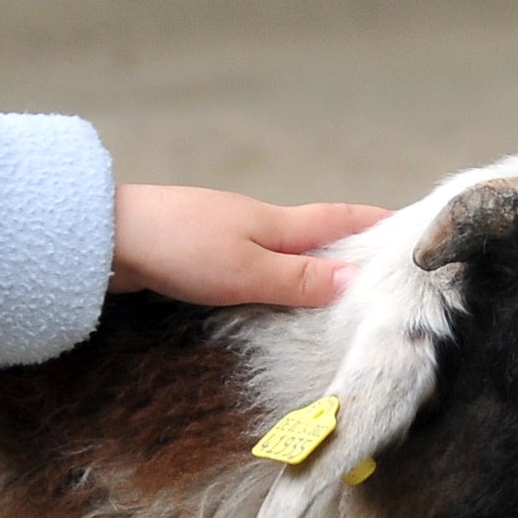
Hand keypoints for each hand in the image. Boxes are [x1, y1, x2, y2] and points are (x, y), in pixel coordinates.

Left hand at [112, 186, 387, 308]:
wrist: (106, 240)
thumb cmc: (178, 249)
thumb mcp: (248, 270)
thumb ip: (300, 279)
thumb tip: (356, 280)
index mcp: (276, 223)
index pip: (340, 220)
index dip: (376, 224)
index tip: (411, 227)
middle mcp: (257, 224)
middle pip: (316, 234)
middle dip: (352, 245)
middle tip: (385, 265)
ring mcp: (227, 237)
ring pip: (285, 251)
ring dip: (315, 265)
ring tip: (341, 289)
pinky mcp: (200, 255)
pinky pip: (256, 265)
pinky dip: (279, 279)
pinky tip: (276, 298)